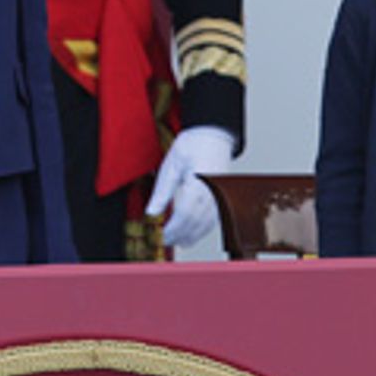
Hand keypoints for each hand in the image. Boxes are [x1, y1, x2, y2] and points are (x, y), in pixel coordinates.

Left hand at [143, 126, 235, 247]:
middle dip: (179, 235)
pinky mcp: (224, 197)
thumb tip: (152, 212)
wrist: (212, 135)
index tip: (160, 234)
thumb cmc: (193, 145)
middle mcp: (214, 193)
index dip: (172, 229)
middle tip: (165, 240)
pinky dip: (202, 229)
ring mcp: (221, 196)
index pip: (184, 215)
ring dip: (191, 235)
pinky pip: (214, 220)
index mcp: (199, 185)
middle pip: (196, 223)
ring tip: (176, 240)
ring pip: (206, 225)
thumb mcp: (171, 165)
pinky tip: (192, 232)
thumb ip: (162, 192)